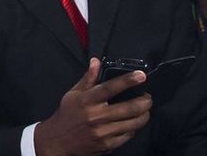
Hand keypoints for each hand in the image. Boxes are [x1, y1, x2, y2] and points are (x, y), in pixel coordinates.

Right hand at [34, 58, 151, 155]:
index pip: (110, 88)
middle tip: (148, 97)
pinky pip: (128, 135)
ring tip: (145, 109)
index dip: (127, 81)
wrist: (58, 141)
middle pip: (128, 108)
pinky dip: (135, 128)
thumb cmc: (67, 115)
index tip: (141, 75)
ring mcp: (103, 132)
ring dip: (144, 115)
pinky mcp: (108, 144)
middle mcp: (96, 116)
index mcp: (87, 100)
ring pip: (133, 123)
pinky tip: (134, 122)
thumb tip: (96, 62)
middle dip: (144, 101)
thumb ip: (88, 78)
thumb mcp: (73, 94)